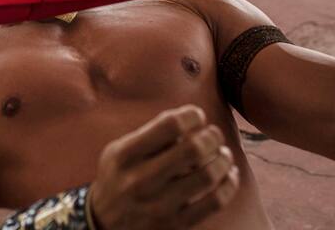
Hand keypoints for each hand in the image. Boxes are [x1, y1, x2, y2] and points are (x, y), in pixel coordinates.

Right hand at [88, 105, 239, 229]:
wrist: (106, 223)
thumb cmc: (118, 178)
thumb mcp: (119, 151)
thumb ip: (149, 135)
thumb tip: (188, 119)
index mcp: (125, 155)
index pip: (168, 126)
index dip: (190, 115)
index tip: (197, 115)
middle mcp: (141, 180)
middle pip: (192, 149)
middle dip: (211, 136)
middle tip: (214, 133)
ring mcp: (159, 205)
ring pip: (207, 176)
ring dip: (223, 159)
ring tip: (224, 152)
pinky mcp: (176, 225)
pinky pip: (214, 203)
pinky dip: (228, 185)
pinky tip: (229, 175)